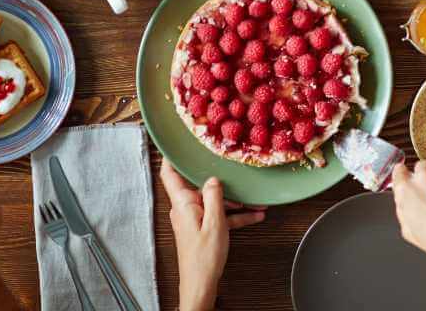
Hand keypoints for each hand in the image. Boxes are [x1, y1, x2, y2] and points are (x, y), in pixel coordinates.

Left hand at [159, 160, 264, 310]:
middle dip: (220, 179)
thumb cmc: (204, 257)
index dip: (172, 157)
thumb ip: (215, 197)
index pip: (170, 174)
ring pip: (213, 201)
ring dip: (234, 200)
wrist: (201, 284)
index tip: (179, 142)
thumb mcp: (215, 223)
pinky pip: (219, 215)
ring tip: (255, 200)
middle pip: (199, 185)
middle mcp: (186, 208)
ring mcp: (194, 218)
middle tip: (232, 167)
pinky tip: (254, 215)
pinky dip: (235, 215)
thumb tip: (213, 178)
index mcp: (183, 204)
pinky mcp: (202, 228)